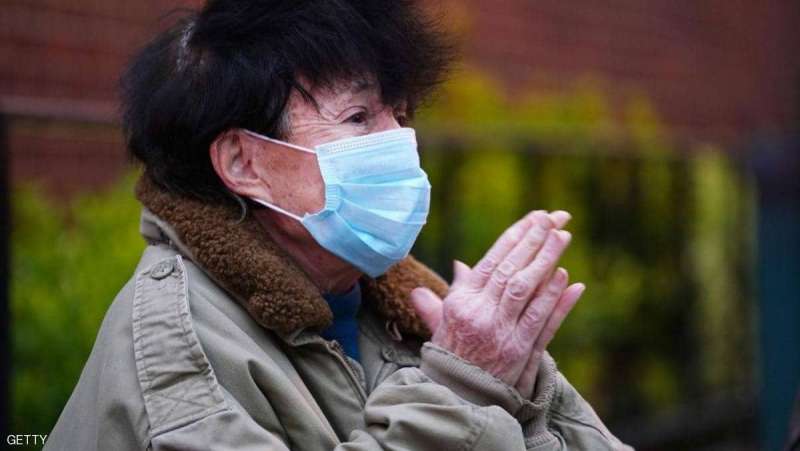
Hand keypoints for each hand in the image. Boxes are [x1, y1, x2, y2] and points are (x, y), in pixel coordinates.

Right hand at [411, 211, 584, 398]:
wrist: (456, 398)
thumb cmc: (450, 357)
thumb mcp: (443, 322)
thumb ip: (452, 291)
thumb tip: (459, 265)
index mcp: (460, 302)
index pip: (492, 260)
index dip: (516, 236)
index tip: (535, 217)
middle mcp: (479, 313)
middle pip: (511, 268)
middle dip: (535, 240)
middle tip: (555, 218)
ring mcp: (500, 332)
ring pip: (526, 288)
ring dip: (546, 260)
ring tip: (563, 236)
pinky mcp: (519, 352)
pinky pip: (539, 319)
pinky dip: (554, 298)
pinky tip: (567, 278)